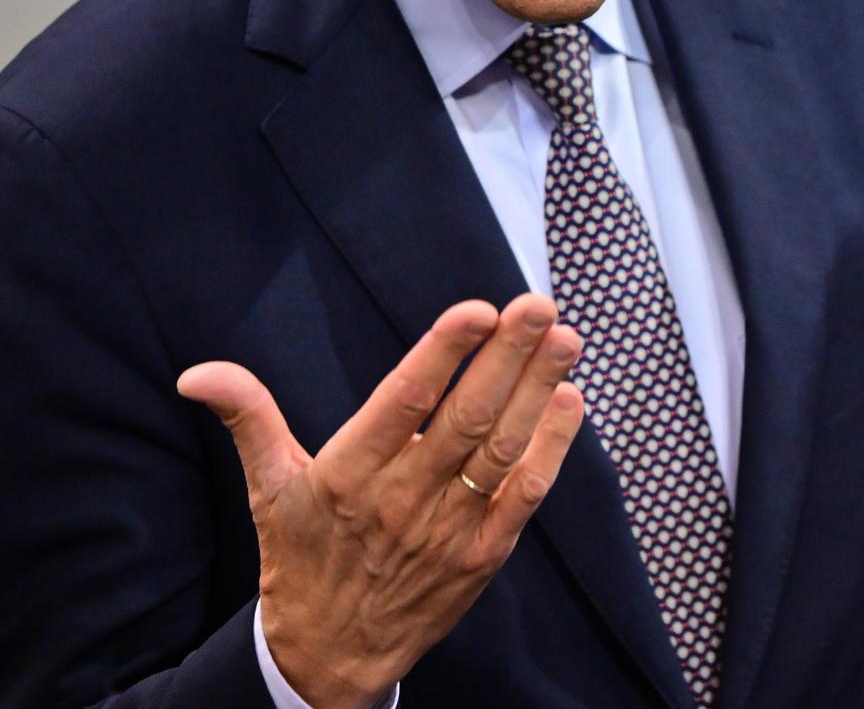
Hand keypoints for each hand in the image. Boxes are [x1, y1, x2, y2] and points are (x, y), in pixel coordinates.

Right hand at [177, 294, 582, 708]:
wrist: (331, 653)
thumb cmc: (303, 555)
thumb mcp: (269, 488)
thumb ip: (248, 419)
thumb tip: (198, 374)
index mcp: (348, 474)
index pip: (402, 402)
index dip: (442, 354)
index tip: (478, 309)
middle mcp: (402, 498)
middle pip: (465, 417)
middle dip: (507, 358)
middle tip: (538, 305)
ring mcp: (448, 527)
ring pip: (502, 449)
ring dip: (537, 391)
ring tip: (565, 338)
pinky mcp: (483, 553)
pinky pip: (525, 494)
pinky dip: (551, 448)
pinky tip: (569, 400)